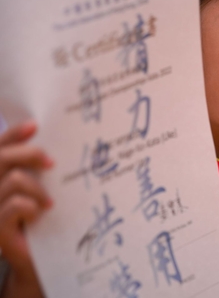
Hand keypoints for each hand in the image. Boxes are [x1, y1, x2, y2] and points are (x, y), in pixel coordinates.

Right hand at [0, 122, 51, 297]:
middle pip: (1, 158)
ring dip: (37, 188)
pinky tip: (39, 214)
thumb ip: (34, 165)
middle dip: (29, 154)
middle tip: (51, 164)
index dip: (13, 133)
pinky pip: (14, 206)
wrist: (37, 255)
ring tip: (49, 202)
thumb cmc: (39, 217)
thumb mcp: (37, 187)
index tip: (35, 126)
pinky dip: (31, 207)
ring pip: (13, 180)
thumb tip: (42, 133)